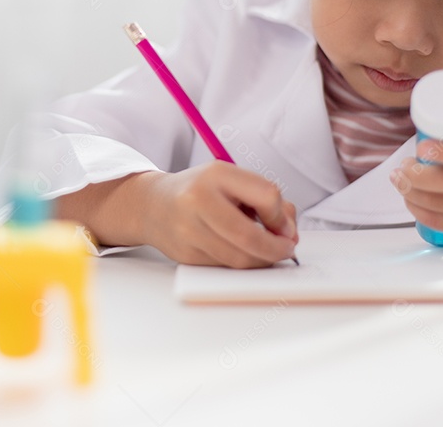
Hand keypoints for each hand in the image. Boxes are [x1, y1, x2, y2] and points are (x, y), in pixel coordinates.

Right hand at [137, 161, 298, 268]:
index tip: (283, 223)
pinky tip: (244, 252)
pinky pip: (226, 266)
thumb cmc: (200, 191)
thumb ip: (265, 198)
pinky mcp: (186, 255)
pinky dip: (242, 263)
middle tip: (286, 249)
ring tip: (268, 252)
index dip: (281, 215)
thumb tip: (288, 232)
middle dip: (277, 248)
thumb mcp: (232, 180)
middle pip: (251, 236)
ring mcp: (189, 231)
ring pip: (240, 258)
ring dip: (262, 260)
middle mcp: (198, 201)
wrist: (154, 205)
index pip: (266, 196)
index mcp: (216, 175)